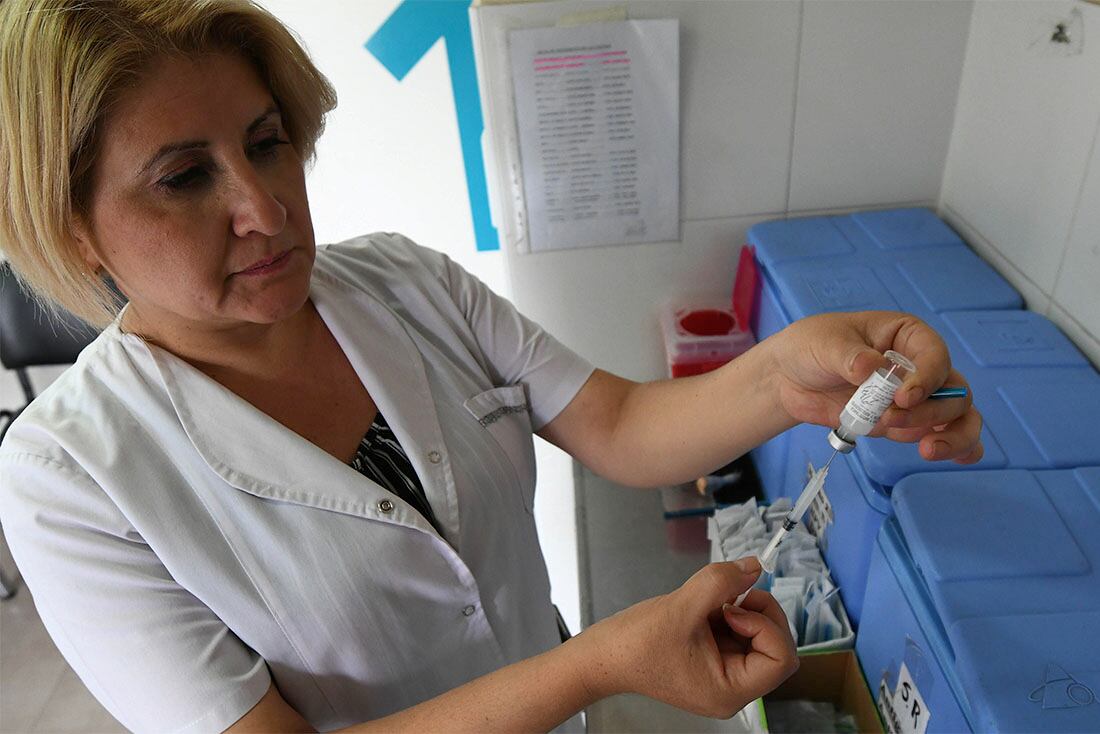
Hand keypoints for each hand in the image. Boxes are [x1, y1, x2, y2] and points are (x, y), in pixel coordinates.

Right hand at [576, 558, 797, 717]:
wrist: (604, 656)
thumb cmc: (636, 643)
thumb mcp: (681, 606)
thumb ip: (721, 582)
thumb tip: (755, 565)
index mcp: (730, 691)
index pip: (781, 659)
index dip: (766, 625)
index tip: (733, 607)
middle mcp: (733, 689)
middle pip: (775, 646)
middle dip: (758, 613)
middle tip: (728, 596)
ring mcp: (724, 675)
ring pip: (758, 636)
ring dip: (742, 610)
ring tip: (707, 604)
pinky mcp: (714, 661)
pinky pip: (739, 633)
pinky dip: (729, 613)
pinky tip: (703, 609)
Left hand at [770, 311, 982, 462]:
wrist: (788, 378)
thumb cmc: (810, 347)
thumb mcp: (825, 344)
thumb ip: (849, 357)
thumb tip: (872, 367)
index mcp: (906, 336)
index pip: (935, 355)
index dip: (927, 378)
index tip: (903, 397)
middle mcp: (918, 366)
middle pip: (953, 391)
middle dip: (931, 411)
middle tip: (891, 418)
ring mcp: (914, 398)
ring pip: (955, 416)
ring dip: (949, 436)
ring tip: (926, 451)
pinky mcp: (901, 422)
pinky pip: (939, 434)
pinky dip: (956, 447)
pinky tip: (961, 458)